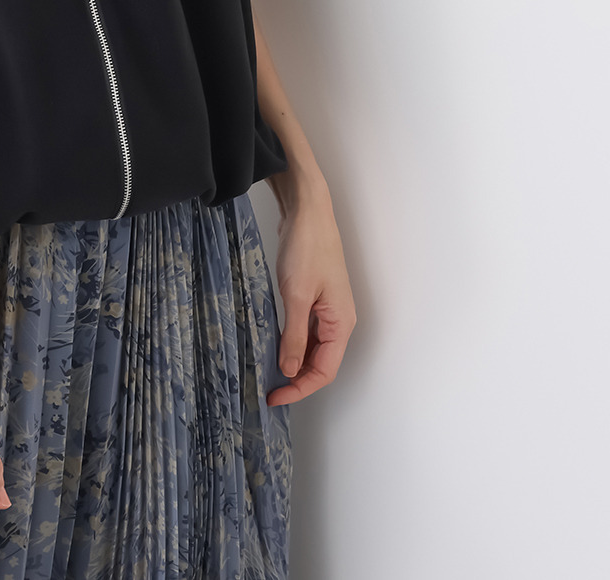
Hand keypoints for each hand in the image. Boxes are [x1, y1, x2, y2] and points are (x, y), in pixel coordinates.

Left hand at [266, 190, 356, 405]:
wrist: (307, 211)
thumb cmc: (307, 248)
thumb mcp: (296, 296)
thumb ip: (294, 336)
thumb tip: (290, 370)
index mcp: (341, 323)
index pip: (325, 371)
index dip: (300, 388)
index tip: (275, 397)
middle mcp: (338, 320)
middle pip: (321, 362)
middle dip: (297, 379)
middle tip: (268, 389)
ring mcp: (327, 309)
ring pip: (313, 347)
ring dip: (294, 362)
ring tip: (268, 373)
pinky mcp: (314, 297)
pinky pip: (306, 330)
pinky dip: (292, 342)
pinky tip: (275, 345)